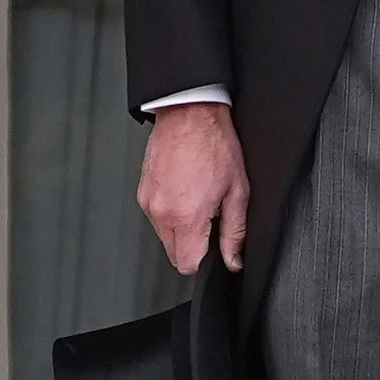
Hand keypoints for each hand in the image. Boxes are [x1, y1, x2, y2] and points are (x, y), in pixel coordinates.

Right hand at [137, 102, 249, 274]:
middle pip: (173, 253)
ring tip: (197, 198)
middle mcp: (161, 213)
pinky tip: (185, 190)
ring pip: (163, 236)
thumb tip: (234, 259)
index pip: (186, 264)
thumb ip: (235, 232)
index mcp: (186, 216)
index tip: (213, 245)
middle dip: (192, 244)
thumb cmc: (214, 145)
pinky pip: (156, 217)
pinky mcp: (141, 193)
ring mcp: (147, 202)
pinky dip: (170, 212)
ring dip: (180, 228)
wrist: (189, 115)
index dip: (204, 260)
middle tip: (209, 216)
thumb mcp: (237, 191)